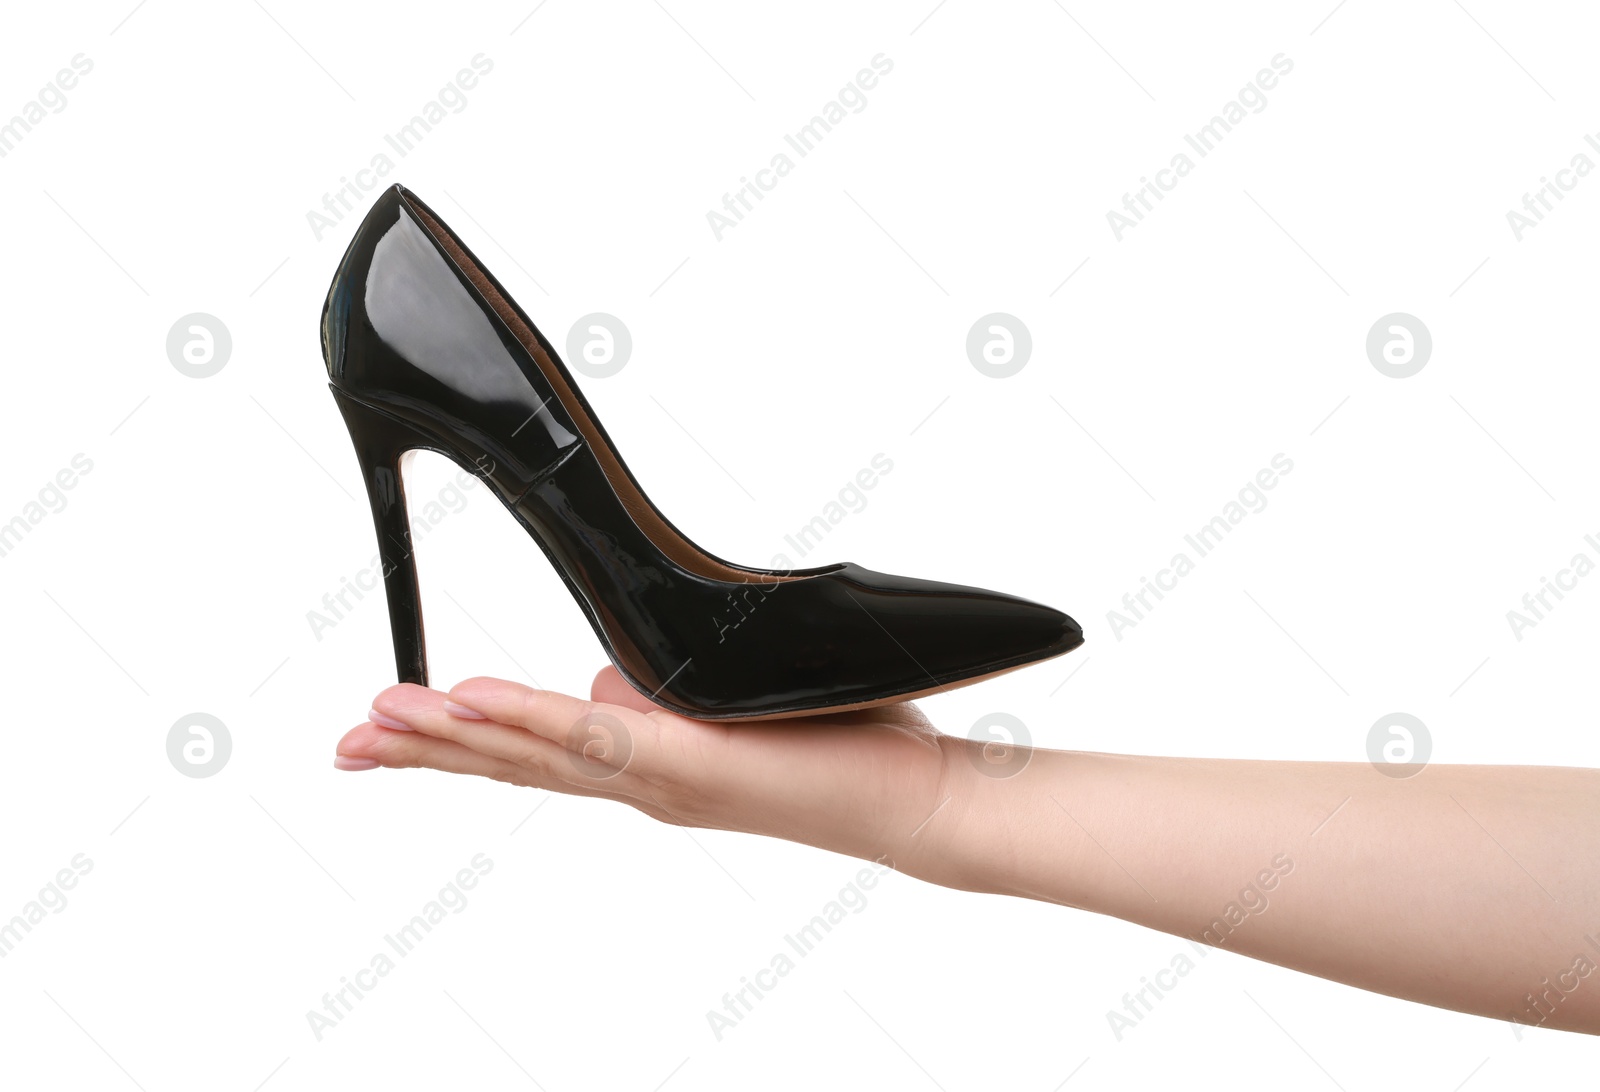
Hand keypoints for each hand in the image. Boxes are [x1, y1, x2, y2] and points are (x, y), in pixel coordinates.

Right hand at [335, 668, 960, 871]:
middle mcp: (638, 783)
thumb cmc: (831, 750)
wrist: (909, 797)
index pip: (529, 754)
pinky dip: (525, 719)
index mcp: (641, 767)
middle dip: (421, 755)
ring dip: (450, 737)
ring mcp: (659, 779)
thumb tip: (595, 684)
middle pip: (510, 765)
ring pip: (533, 754)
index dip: (454, 744)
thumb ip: (650, 705)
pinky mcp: (691, 763)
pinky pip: (594, 737)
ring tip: (373, 725)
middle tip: (341, 746)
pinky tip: (469, 705)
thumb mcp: (720, 716)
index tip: (386, 731)